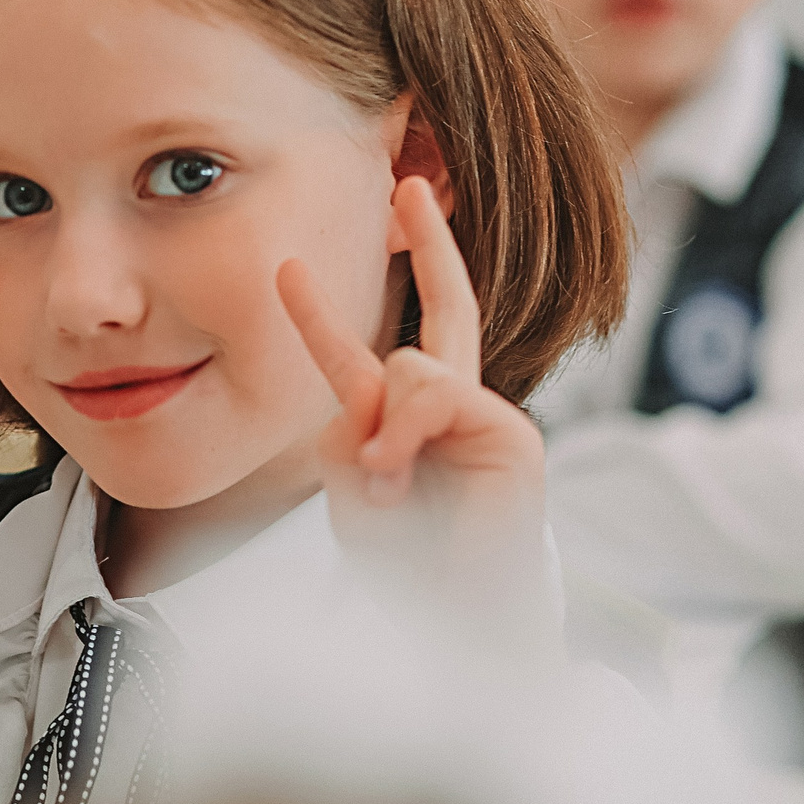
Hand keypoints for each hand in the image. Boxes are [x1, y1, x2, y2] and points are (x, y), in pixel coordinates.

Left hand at [277, 177, 546, 597]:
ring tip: (382, 487)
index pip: (378, 349)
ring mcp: (486, 416)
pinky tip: (397, 476)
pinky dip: (404, 434)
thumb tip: (384, 384)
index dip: (329, 310)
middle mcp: (454, 408)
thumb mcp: (353, 489)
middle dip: (431, 242)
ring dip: (382, 429)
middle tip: (410, 182)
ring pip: (413, 365)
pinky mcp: (511, 434)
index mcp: (410, 422)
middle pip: (449, 305)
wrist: (454, 621)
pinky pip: (438, 395)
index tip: (291, 266)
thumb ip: (356, 426)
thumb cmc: (407, 565)